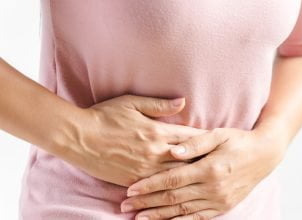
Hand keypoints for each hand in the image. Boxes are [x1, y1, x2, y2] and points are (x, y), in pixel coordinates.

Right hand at [58, 94, 207, 186]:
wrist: (78, 137)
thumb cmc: (105, 116)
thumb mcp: (132, 103)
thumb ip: (160, 105)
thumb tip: (184, 101)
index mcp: (157, 131)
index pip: (190, 137)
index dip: (207, 140)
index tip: (221, 143)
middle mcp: (155, 152)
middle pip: (188, 159)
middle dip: (206, 161)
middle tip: (222, 165)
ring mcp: (145, 169)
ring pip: (177, 176)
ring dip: (194, 178)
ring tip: (210, 180)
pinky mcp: (134, 180)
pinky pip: (158, 188)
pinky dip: (172, 189)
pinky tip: (184, 192)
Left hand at [120, 126, 287, 218]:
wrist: (264, 155)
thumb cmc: (239, 141)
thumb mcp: (219, 134)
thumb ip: (195, 142)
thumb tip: (172, 150)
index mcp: (209, 168)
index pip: (172, 179)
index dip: (150, 185)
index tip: (131, 189)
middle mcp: (212, 188)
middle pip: (173, 198)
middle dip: (147, 203)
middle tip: (126, 206)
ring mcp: (218, 200)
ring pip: (182, 211)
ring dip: (159, 215)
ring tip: (138, 218)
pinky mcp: (223, 206)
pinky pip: (198, 218)